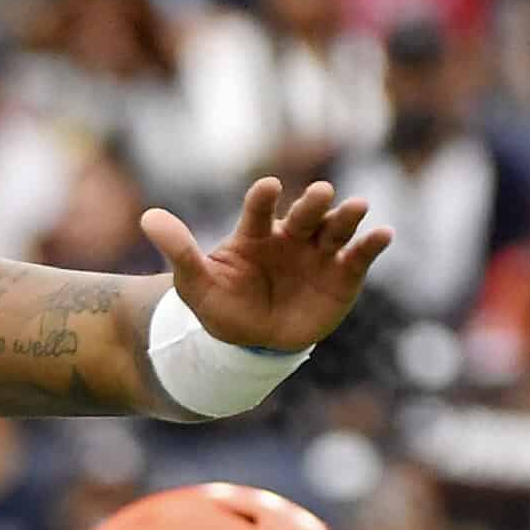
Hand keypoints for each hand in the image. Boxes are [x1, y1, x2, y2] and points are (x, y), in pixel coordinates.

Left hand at [142, 178, 389, 352]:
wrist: (252, 343)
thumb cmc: (222, 306)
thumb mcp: (195, 283)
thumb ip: (178, 250)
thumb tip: (147, 216)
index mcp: (254, 234)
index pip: (258, 210)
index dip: (263, 199)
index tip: (267, 187)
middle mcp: (290, 236)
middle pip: (303, 215)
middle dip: (312, 203)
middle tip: (320, 192)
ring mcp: (319, 253)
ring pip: (335, 229)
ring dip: (346, 217)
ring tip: (357, 206)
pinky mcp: (344, 273)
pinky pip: (360, 256)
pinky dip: (372, 244)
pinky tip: (382, 234)